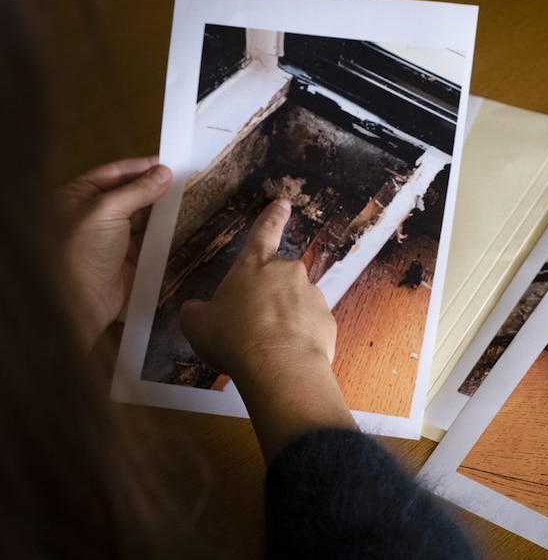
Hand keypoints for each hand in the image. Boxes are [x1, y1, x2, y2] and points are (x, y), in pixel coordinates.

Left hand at [57, 157, 172, 347]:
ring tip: (191, 197)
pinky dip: (167, 230)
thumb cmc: (83, 249)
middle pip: (132, 193)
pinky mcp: (130, 256)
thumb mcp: (107, 211)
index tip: (169, 162)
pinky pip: (152, 238)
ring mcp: (114, 235)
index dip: (142, 167)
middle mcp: (96, 213)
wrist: (81, 301)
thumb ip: (138, 190)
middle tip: (187, 179)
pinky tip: (184, 221)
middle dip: (156, 188)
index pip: (115, 172)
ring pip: (144, 216)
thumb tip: (165, 172)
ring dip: (164, 209)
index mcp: (79, 195)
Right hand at [180, 199, 355, 462]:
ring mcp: (312, 295)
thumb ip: (198, 311)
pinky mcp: (328, 321)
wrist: (279, 368)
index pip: (263, 232)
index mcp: (254, 265)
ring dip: (285, 318)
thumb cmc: (233, 337)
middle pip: (278, 278)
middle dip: (268, 296)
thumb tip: (197, 310)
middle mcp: (288, 273)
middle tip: (252, 324)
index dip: (272, 216)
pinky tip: (285, 355)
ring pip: (296, 303)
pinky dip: (300, 337)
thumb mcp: (198, 324)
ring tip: (267, 346)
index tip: (283, 203)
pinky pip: (310, 325)